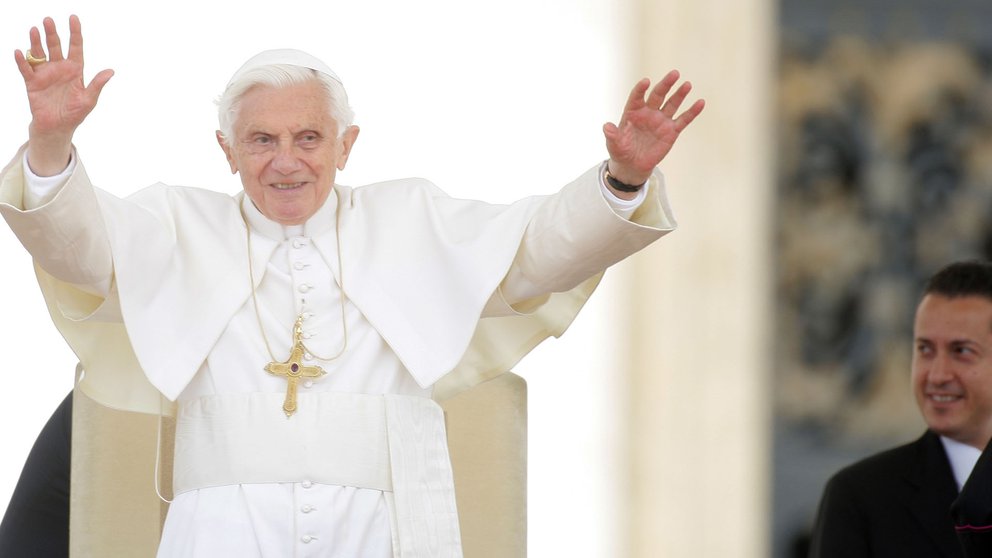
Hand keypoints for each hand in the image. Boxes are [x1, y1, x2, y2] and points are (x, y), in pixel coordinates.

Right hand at [14, 15, 112, 174]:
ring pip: (39, 53)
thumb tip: (110, 71)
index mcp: (75, 70)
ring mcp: (45, 73)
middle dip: (52, 33)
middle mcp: (59, 68)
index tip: (73, 18)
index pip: (75, 47)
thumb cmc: (75, 113)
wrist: (58, 127)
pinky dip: (22, 61)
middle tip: (48, 20)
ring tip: (34, 30)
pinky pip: (26, 69)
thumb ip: (97, 84)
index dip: (75, 33)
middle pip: (55, 46)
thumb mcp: (88, 99)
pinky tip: (20, 52)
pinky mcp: (32, 82)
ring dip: (36, 42)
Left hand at [603, 71, 703, 186]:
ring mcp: (661, 120)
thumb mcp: (614, 144)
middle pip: (658, 95)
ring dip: (680, 94)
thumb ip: (612, 135)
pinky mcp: (671, 131)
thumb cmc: (621, 151)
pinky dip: (692, 112)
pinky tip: (700, 102)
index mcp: (633, 112)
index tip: (645, 82)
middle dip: (665, 84)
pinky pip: (683, 119)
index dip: (640, 89)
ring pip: (672, 104)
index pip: (637, 97)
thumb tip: (606, 126)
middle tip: (674, 74)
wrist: (633, 165)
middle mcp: (648, 112)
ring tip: (687, 84)